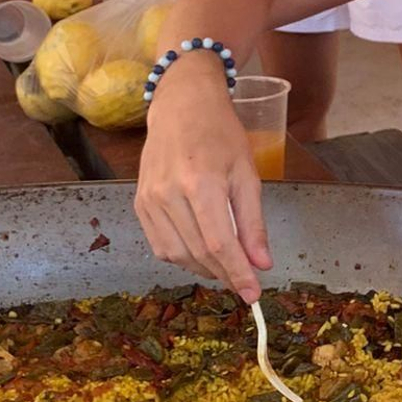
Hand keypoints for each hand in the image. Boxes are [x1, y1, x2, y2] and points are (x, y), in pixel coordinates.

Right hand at [134, 62, 271, 301]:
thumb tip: (262, 263)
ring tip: (226, 266)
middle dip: (225, 275)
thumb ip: (253, 222)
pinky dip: (182, 257)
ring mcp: (149, 200)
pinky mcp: (139, 204)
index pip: (219, 244)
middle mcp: (169, 194)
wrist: (181, 106)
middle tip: (245, 283)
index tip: (253, 295)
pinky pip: (160, 245)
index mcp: (201, 183)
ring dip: (204, 269)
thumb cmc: (221, 135)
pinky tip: (201, 252)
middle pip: (198, 253)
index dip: (237, 274)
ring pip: (177, 255)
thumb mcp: (247, 174)